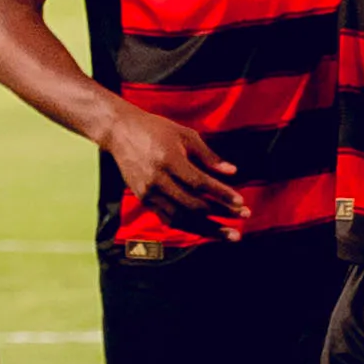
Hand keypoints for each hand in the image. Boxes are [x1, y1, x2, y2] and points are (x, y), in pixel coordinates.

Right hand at [95, 103, 245, 232]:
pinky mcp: (143, 200)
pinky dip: (189, 226)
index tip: (241, 202)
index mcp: (168, 160)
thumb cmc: (156, 129)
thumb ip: (208, 155)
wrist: (120, 132)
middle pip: (193, 205)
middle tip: (244, 217)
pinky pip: (169, 219)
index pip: (199, 183)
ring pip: (182, 218)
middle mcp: (157, 179)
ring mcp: (148, 192)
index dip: (222, 194)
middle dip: (221, 214)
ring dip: (208, 228)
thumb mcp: (184, 134)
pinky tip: (207, 231)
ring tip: (230, 234)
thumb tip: (232, 172)